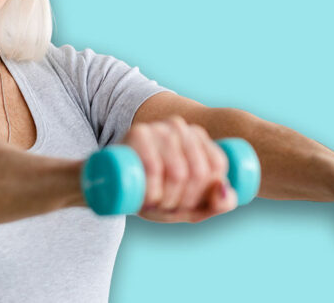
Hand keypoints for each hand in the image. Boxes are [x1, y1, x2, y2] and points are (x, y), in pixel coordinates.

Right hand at [119, 115, 237, 222]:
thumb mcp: (186, 203)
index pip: (217, 166)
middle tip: (166, 206)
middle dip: (185, 201)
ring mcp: (159, 127)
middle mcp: (181, 127)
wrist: (106, 180)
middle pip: (199, 172)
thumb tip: (226, 193)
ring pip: (178, 172)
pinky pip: (154, 167)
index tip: (186, 204)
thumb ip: (216, 203)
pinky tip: (147, 199)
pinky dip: (153, 192)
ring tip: (154, 203)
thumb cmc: (151, 191)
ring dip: (167, 199)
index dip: (204, 194)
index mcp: (197, 137)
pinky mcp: (138, 132)